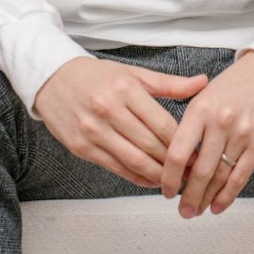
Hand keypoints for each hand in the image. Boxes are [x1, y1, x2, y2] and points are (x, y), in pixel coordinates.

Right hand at [33, 56, 207, 187]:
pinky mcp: (81, 147)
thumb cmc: (95, 76)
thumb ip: (169, 83)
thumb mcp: (133, 73)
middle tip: (191, 171)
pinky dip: (136, 177)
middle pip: (151, 145)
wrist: (51, 79)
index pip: (162, 123)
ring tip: (174, 180)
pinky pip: (115, 168)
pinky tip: (150, 179)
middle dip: (175, 163)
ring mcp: (93, 131)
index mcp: (125, 89)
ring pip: (134, 160)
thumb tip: (202, 82)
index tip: (197, 152)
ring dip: (158, 175)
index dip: (183, 142)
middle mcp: (109, 110)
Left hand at [162, 50, 253, 217]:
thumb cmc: (234, 85)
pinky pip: (241, 177)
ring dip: (206, 199)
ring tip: (197, 210)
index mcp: (201, 108)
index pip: (178, 152)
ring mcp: (243, 133)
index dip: (169, 178)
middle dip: (188, 196)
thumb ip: (189, 127)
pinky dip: (228, 195)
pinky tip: (218, 205)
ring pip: (220, 177)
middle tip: (182, 209)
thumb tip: (175, 164)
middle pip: (200, 171)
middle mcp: (221, 121)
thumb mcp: (203, 96)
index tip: (166, 190)